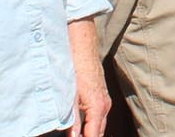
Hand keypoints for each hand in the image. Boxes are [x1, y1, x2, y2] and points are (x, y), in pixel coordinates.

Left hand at [68, 18, 109, 136]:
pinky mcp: (101, 96)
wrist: (83, 47)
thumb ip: (72, 120)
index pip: (93, 136)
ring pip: (99, 125)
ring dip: (90, 132)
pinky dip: (92, 124)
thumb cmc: (75, 68)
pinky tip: (81, 126)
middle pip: (99, 133)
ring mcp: (105, 101)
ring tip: (77, 134)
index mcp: (97, 108)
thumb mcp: (70, 98)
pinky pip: (98, 116)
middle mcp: (105, 106)